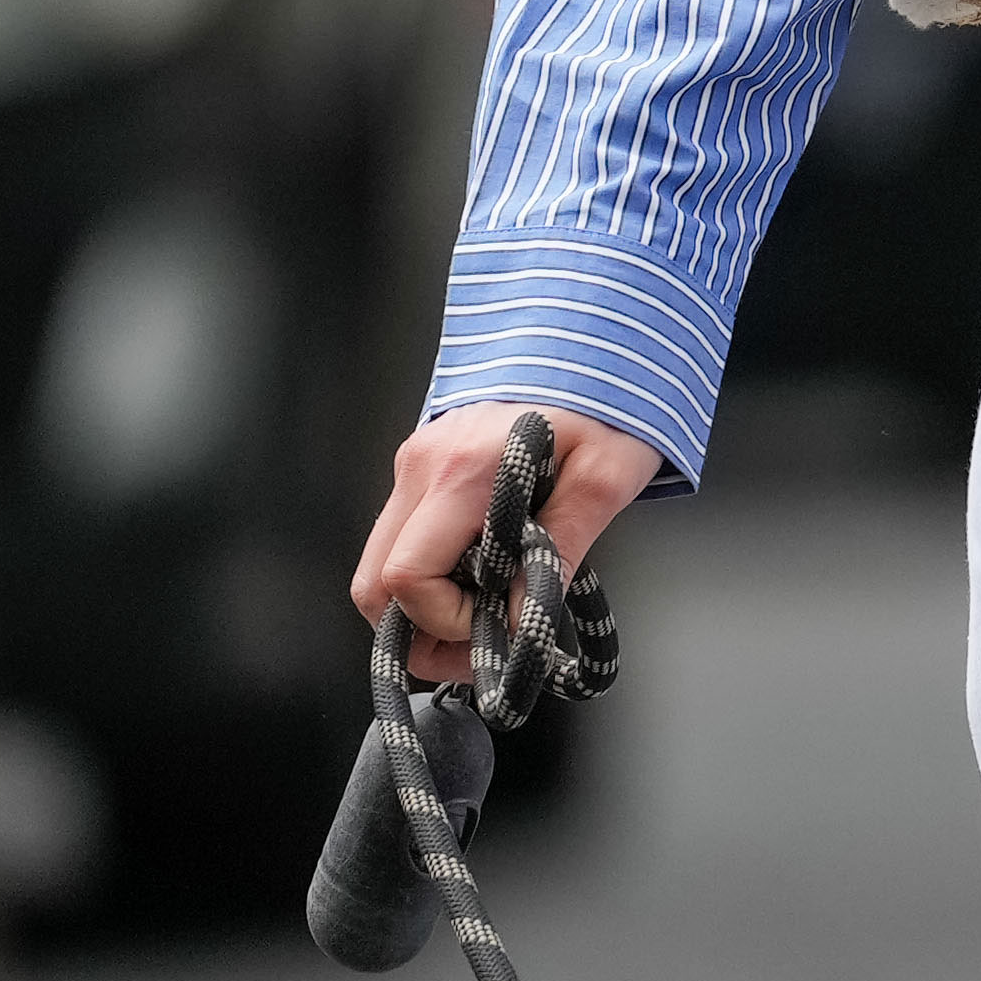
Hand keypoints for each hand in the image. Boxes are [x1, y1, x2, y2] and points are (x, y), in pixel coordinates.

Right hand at [352, 405, 662, 672]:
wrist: (593, 331)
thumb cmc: (607, 399)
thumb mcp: (606, 476)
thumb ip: (561, 548)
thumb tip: (521, 619)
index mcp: (463, 472)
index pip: (406, 576)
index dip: (443, 621)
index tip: (497, 628)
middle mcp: (423, 467)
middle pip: (373, 582)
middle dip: (417, 631)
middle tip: (478, 649)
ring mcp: (416, 462)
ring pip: (380, 563)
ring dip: (420, 607)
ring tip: (484, 619)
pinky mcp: (424, 462)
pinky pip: (404, 535)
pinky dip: (429, 572)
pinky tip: (480, 577)